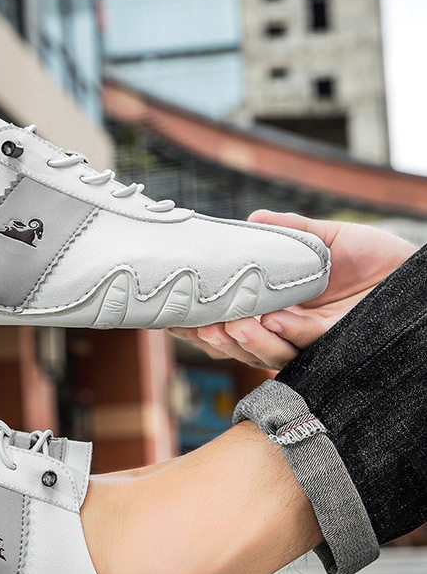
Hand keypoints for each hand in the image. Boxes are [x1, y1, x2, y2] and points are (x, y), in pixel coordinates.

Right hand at [171, 210, 417, 369]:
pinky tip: (275, 319)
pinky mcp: (336, 346)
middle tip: (199, 326)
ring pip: (268, 354)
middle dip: (216, 341)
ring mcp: (310, 342)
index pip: (228, 323)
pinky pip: (306, 344)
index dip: (198, 326)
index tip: (171, 319)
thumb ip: (291, 230)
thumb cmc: (374, 258)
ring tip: (231, 324)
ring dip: (248, 341)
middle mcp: (288, 331)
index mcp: (275, 309)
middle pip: (240, 347)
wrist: (416, 275)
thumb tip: (253, 219)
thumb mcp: (327, 238)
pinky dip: (289, 333)